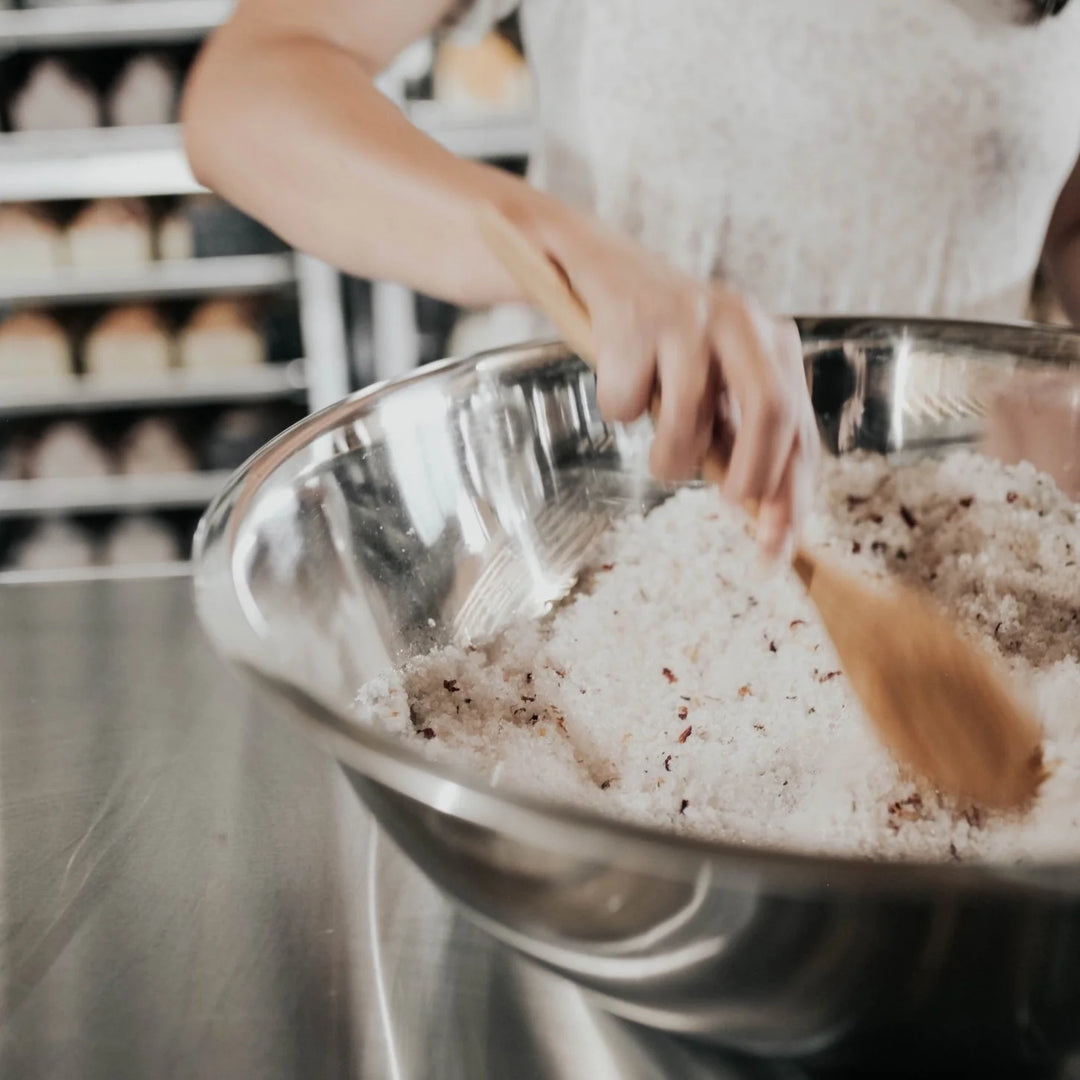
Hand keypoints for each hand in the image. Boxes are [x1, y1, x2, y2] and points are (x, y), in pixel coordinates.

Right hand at [533, 210, 818, 558]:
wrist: (598, 268)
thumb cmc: (662, 343)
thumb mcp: (714, 382)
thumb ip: (742, 437)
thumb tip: (766, 517)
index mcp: (770, 341)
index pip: (800, 426)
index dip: (793, 493)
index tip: (777, 547)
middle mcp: (739, 321)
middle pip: (769, 409)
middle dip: (750, 473)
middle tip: (726, 503)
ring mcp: (687, 316)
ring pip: (686, 417)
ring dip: (666, 456)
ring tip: (658, 451)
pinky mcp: (634, 319)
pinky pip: (625, 401)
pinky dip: (617, 408)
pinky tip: (619, 380)